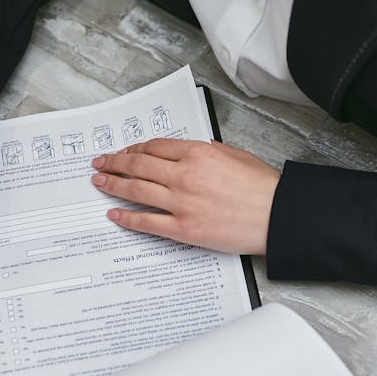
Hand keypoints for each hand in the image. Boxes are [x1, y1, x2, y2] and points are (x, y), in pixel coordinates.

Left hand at [90, 139, 279, 254]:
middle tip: (100, 163)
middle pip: (138, 165)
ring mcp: (181, 203)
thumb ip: (206, 152)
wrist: (277, 215)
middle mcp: (184, 175)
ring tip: (99, 182)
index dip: (133, 149)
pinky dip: (126, 218)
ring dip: (112, 185)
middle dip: (114, 163)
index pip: (154, 147)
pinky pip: (146, 222)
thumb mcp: (234, 155)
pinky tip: (114, 214)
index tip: (123, 152)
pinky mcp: (183, 228)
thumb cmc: (262, 187)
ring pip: (135, 190)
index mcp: (197, 153)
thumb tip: (187, 153)